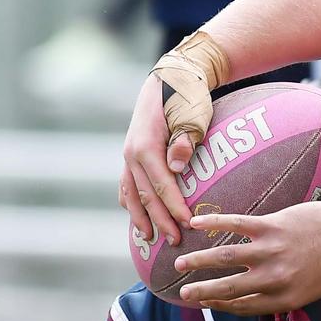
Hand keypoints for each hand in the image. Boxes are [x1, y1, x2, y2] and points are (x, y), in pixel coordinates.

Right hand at [121, 75, 193, 245]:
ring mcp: (128, 153)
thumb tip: (177, 168)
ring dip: (141, 216)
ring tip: (149, 238)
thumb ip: (185, 140)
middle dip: (160, 220)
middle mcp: (132, 153)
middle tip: (174, 242)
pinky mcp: (131, 153)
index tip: (189, 225)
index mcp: (146, 146)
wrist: (170, 77)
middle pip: (146, 194)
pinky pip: (127, 183)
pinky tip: (134, 215)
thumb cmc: (187, 97)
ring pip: (131, 192)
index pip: (162, 185)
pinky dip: (130, 200)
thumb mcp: (192, 115)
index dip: (175, 208)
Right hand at [174, 199, 320, 313]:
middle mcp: (276, 279)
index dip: (221, 307)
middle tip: (182, 293)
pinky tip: (195, 223)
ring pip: (225, 259)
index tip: (204, 304)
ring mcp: (272, 252)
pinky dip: (213, 223)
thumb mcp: (309, 291)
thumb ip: (279, 296)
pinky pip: (235, 224)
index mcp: (286, 298)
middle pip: (229, 289)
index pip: (244, 307)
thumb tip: (244, 301)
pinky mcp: (271, 226)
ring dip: (198, 261)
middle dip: (201, 292)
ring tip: (179, 264)